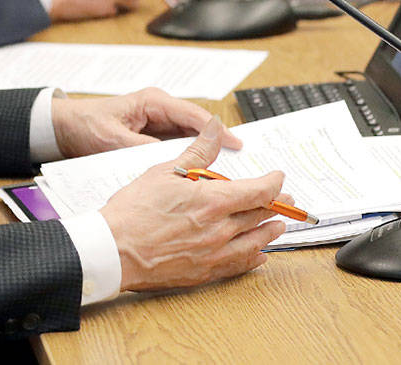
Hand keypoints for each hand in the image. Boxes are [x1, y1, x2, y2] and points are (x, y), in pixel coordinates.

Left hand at [52, 87, 241, 158]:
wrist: (64, 128)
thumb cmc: (86, 126)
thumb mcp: (112, 140)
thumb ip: (141, 148)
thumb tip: (168, 161)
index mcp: (153, 101)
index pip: (193, 114)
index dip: (217, 130)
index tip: (235, 144)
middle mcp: (160, 108)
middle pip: (198, 126)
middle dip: (218, 143)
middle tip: (240, 161)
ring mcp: (158, 122)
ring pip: (191, 138)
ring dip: (206, 153)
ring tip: (227, 170)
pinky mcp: (153, 136)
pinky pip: (178, 147)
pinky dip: (189, 159)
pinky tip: (201, 175)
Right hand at [99, 118, 290, 290]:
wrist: (113, 250)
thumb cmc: (134, 210)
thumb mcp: (164, 171)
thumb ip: (197, 152)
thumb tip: (215, 128)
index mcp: (212, 201)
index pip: (259, 191)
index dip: (273, 183)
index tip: (278, 177)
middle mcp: (219, 229)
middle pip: (260, 215)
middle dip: (276, 205)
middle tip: (287, 201)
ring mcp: (213, 254)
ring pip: (255, 242)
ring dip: (269, 232)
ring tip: (278, 226)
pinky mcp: (204, 273)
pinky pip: (239, 267)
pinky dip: (253, 260)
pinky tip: (259, 256)